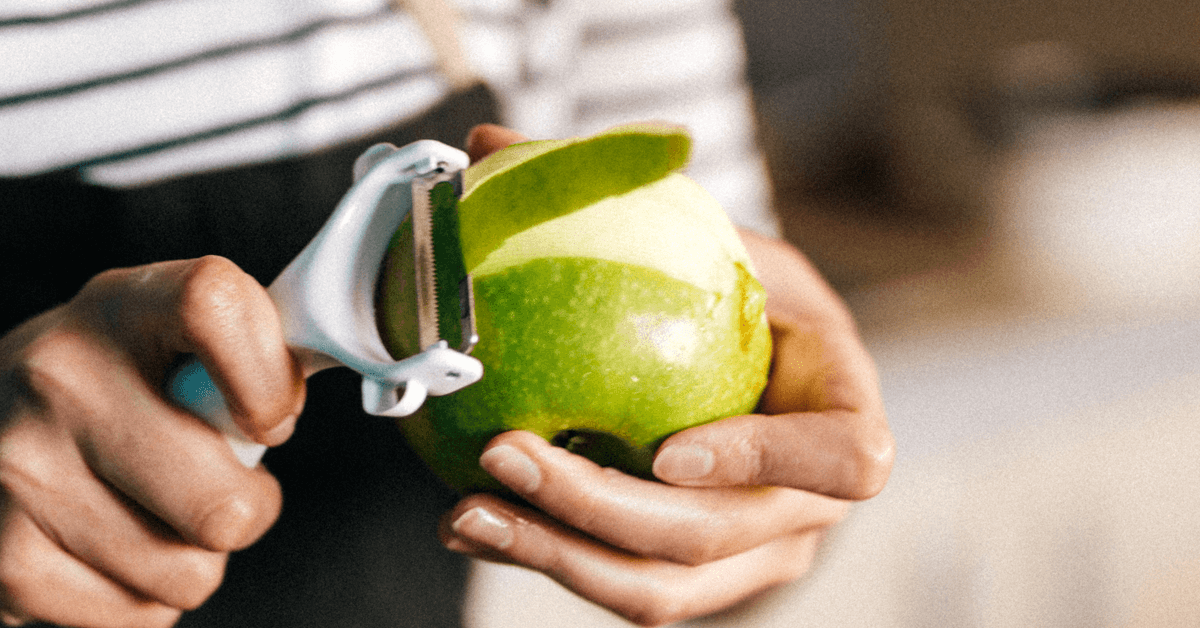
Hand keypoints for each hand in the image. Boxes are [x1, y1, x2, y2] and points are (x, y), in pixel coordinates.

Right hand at [0, 257, 304, 626]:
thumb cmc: (112, 387)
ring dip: (191, 556)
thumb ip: (251, 346)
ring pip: (190, 573)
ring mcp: (20, 473)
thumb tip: (321, 373)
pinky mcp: (6, 562)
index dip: (272, 381)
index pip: (218, 308)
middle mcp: (57, 380)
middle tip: (216, 482)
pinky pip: (139, 616)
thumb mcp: (170, 335)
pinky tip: (108, 545)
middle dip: (246, 508)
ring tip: (151, 510)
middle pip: (226, 505)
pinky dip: (140, 597)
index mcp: (119, 307)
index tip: (269, 418)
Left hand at [439, 125, 893, 625]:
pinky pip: (624, 589)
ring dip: (558, 555)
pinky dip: (550, 560)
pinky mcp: (698, 580)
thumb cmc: (734, 296)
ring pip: (662, 588)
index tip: (669, 450)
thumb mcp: (707, 238)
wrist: (743, 370)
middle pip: (715, 536)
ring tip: (466, 514)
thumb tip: (489, 145)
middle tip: (505, 456)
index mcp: (841, 414)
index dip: (767, 463)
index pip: (846, 460)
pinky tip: (478, 524)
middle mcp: (805, 503)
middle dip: (602, 509)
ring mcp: (752, 555)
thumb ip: (624, 196)